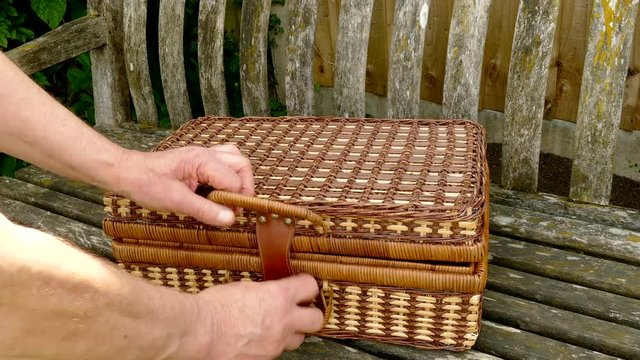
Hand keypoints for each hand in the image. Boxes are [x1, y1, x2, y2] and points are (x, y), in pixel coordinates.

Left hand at [115, 144, 253, 225]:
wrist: (127, 173)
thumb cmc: (146, 183)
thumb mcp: (175, 201)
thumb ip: (205, 210)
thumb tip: (230, 219)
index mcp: (202, 160)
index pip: (235, 180)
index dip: (236, 200)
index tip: (229, 216)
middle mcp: (206, 153)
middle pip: (242, 165)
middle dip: (244, 187)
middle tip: (234, 208)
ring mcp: (203, 155)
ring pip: (236, 160)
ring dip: (238, 180)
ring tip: (228, 199)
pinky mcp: (198, 160)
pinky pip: (224, 162)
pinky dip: (228, 176)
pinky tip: (218, 190)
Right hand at [187, 274, 324, 359]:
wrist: (200, 334)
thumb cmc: (215, 307)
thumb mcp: (244, 287)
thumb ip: (264, 291)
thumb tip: (270, 294)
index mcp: (280, 296)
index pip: (310, 287)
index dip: (307, 285)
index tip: (302, 286)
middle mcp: (284, 322)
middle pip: (316, 320)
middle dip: (310, 314)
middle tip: (300, 310)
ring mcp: (276, 345)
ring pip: (297, 340)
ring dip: (290, 333)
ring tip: (274, 327)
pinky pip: (275, 353)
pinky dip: (270, 346)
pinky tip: (255, 340)